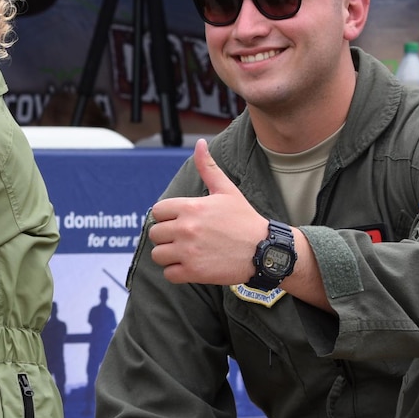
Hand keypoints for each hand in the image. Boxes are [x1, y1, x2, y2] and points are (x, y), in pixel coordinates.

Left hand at [146, 141, 267, 285]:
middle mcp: (186, 228)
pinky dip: (176, 272)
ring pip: (158, 255)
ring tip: (185, 253)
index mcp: (191, 207)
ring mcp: (188, 251)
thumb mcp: (227, 190)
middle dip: (167, 236)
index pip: (157, 211)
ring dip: (168, 255)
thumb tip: (199, 143)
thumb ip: (208, 168)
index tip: (181, 221)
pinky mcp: (193, 272)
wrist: (264, 250)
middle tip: (185, 238)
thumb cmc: (245, 219)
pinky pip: (169, 274)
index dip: (167, 216)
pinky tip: (191, 266)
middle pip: (155, 233)